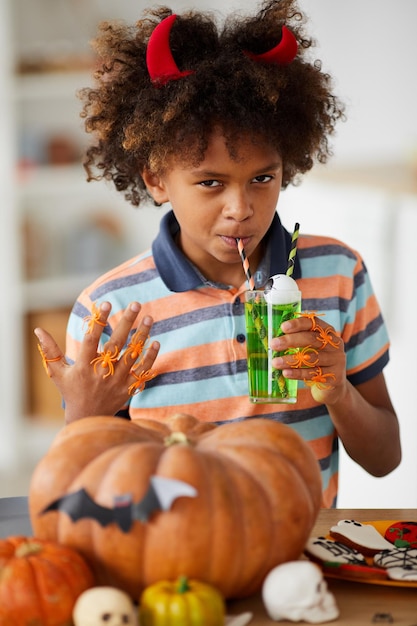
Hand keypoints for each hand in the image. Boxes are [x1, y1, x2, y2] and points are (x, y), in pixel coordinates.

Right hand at [34, 301, 159, 422]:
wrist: (88, 419)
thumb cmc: (71, 392)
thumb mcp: (58, 373)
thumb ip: (50, 351)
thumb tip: (38, 330)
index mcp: (83, 367)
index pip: (91, 340)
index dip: (99, 322)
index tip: (107, 303)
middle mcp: (101, 373)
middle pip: (116, 344)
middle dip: (126, 323)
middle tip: (136, 304)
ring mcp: (117, 381)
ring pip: (132, 355)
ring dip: (142, 336)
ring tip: (148, 318)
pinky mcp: (128, 389)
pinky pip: (142, 371)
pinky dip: (150, 357)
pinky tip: (155, 342)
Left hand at [270, 312, 346, 404]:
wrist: (333, 386)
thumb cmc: (316, 362)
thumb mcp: (311, 348)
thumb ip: (298, 340)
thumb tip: (274, 337)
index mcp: (328, 333)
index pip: (314, 323)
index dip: (298, 324)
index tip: (283, 327)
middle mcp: (334, 345)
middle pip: (311, 339)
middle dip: (290, 341)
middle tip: (273, 344)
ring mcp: (336, 361)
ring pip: (311, 358)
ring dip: (290, 359)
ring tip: (275, 362)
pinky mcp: (334, 377)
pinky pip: (312, 374)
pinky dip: (297, 373)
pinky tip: (285, 373)